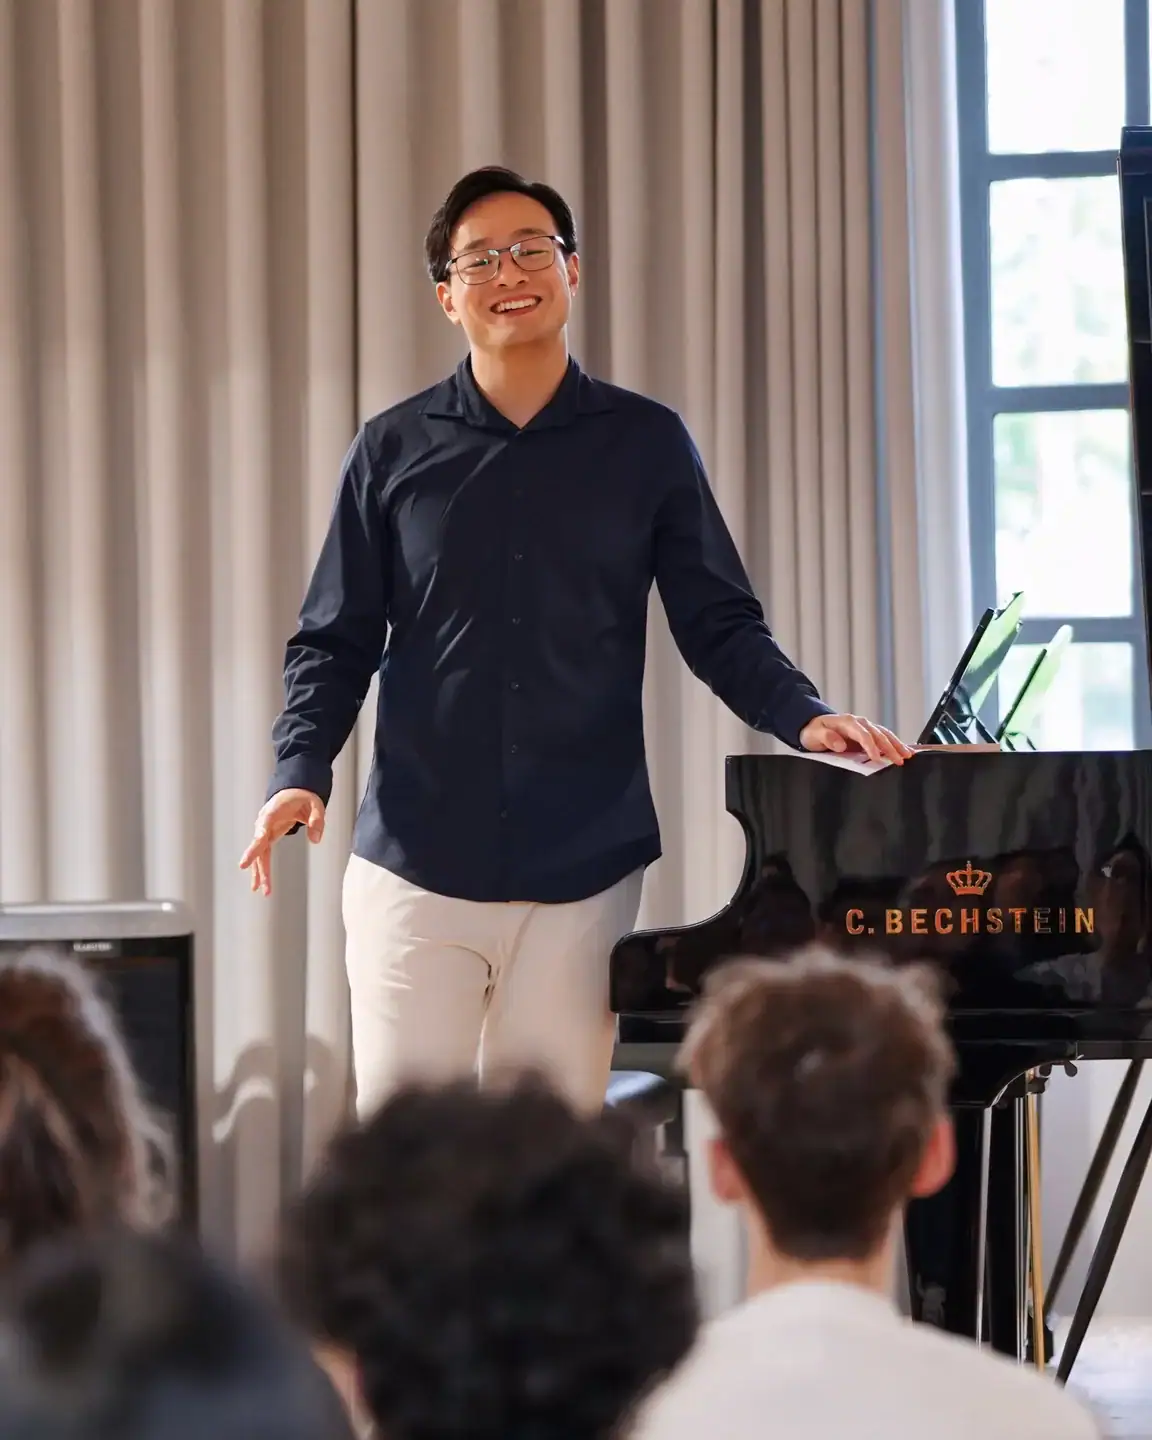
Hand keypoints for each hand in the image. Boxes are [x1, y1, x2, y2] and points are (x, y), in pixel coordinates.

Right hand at [238, 788, 324, 896]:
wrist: (293, 792)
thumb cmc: (304, 797)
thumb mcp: (315, 804)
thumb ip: (316, 820)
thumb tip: (315, 840)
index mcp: (274, 810)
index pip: (264, 823)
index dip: (259, 833)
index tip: (256, 842)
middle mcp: (264, 822)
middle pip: (258, 842)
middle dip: (254, 857)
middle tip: (248, 871)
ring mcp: (263, 830)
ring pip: (259, 853)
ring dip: (260, 871)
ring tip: (261, 890)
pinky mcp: (267, 837)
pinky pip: (262, 855)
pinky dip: (261, 870)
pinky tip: (258, 885)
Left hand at [798, 713, 914, 765]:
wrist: (813, 726)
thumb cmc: (813, 732)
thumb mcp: (814, 734)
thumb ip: (827, 738)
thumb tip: (841, 745)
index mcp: (847, 722)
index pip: (863, 735)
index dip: (871, 747)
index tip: (877, 759)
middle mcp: (859, 723)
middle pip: (878, 734)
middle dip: (890, 747)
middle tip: (900, 760)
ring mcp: (865, 727)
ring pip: (885, 735)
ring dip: (897, 744)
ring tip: (908, 755)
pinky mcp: (868, 733)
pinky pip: (884, 737)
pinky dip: (894, 744)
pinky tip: (904, 751)